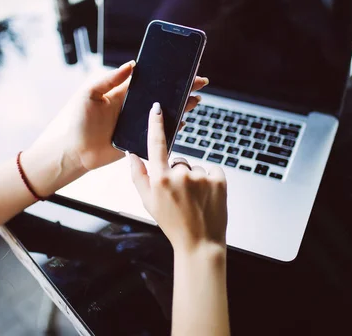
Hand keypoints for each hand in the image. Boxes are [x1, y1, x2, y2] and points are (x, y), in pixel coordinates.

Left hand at [23, 61, 207, 194]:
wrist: (75, 152)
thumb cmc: (78, 122)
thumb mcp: (89, 94)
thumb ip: (109, 80)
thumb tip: (131, 65)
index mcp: (124, 93)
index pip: (150, 81)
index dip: (166, 74)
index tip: (182, 66)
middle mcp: (134, 107)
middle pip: (162, 95)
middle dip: (181, 88)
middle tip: (199, 81)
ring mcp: (138, 124)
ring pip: (165, 113)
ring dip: (182, 106)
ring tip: (196, 98)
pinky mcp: (140, 140)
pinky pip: (160, 133)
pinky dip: (173, 127)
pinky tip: (184, 121)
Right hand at [128, 102, 227, 253]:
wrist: (199, 243)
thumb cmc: (172, 223)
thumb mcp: (147, 202)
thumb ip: (138, 176)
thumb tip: (131, 154)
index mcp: (160, 180)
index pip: (156, 144)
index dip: (156, 124)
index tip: (157, 108)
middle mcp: (180, 175)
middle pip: (178, 161)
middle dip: (178, 174)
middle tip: (180, 197)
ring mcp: (201, 177)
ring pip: (195, 168)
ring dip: (195, 180)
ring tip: (195, 200)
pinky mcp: (219, 180)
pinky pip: (212, 170)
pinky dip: (211, 180)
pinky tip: (207, 197)